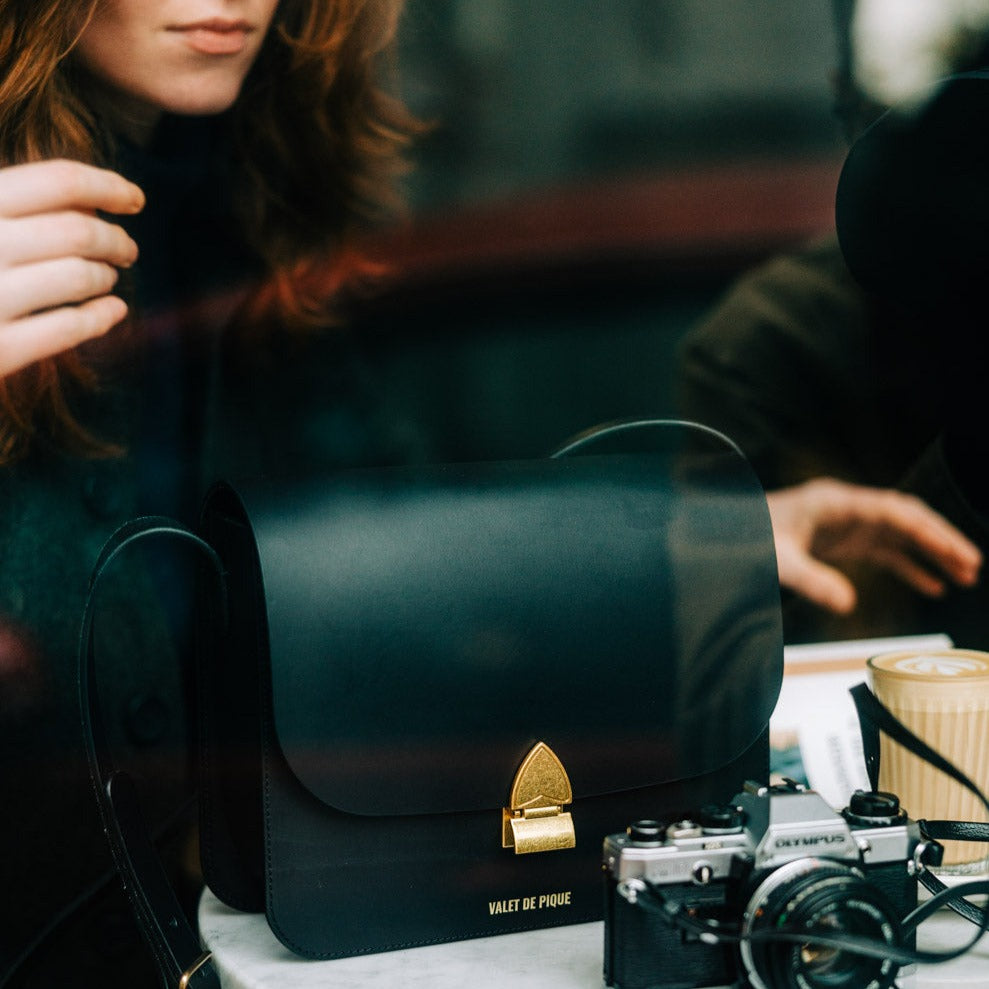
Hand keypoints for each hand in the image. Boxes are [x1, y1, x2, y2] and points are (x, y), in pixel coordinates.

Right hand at [0, 159, 143, 377]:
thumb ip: (10, 206)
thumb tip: (91, 204)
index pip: (58, 181)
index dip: (108, 186)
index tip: (136, 200)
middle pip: (78, 231)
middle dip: (114, 239)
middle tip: (128, 250)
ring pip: (79, 277)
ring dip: (105, 276)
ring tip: (108, 278)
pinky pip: (68, 327)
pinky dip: (101, 317)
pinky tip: (114, 312)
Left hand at [766, 478, 982, 613]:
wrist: (727, 532)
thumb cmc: (748, 538)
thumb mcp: (777, 561)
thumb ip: (810, 580)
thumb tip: (847, 604)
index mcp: (834, 503)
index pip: (893, 510)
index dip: (925, 529)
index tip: (953, 549)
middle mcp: (846, 509)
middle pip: (905, 518)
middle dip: (940, 538)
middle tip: (972, 564)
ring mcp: (847, 525)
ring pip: (900, 535)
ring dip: (931, 553)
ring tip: (965, 577)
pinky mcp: (843, 541)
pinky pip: (884, 551)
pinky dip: (908, 567)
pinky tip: (931, 587)